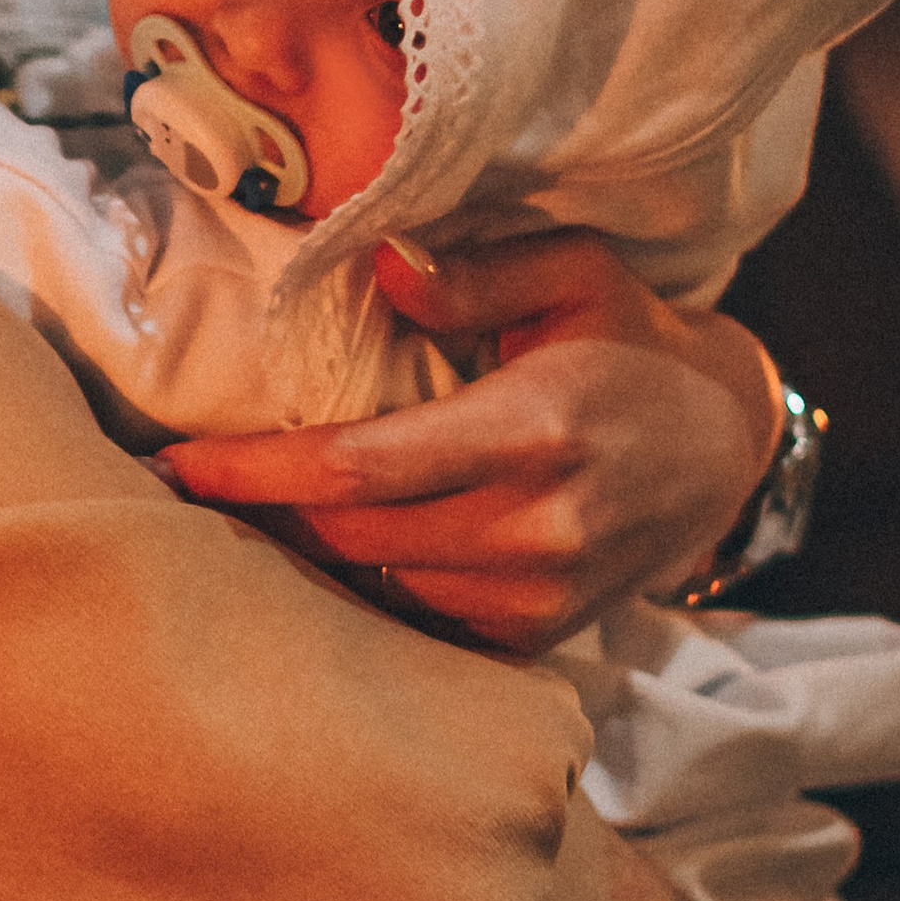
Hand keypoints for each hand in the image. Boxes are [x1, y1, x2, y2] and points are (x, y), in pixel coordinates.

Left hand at [156, 232, 781, 654]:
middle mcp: (533, 527)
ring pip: (371, 584)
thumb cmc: (630, 341)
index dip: (252, 473)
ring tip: (234, 514)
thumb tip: (375, 265)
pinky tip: (317, 550)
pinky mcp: (532, 635)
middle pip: (346, 535)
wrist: (726, 448)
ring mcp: (535, 595)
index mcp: (532, 431)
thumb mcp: (574, 271)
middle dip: (253, 513)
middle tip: (178, 484)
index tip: (173, 464)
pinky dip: (360, 585)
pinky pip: (411, 618)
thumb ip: (474, 272)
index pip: (357, 468)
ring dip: (299, 554)